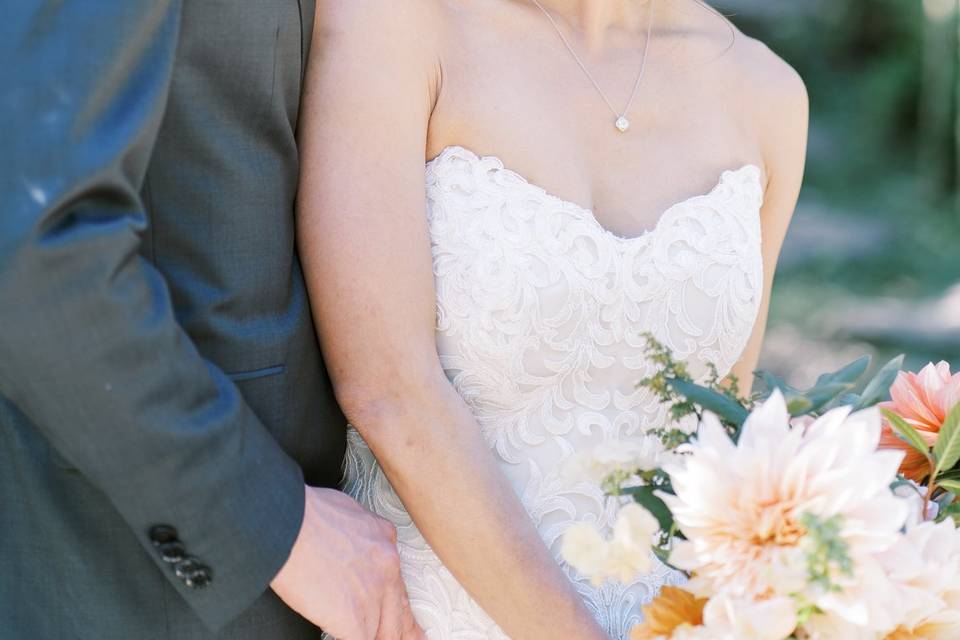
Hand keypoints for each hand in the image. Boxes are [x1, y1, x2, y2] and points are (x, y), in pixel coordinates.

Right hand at [271, 486, 423, 639]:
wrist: (288, 525)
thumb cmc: (305, 513)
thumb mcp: (346, 509)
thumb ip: (356, 532)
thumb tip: (348, 543)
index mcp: (383, 538)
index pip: (396, 576)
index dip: (394, 596)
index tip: (394, 605)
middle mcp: (386, 567)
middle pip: (400, 608)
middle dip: (404, 628)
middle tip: (415, 639)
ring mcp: (373, 595)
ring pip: (386, 630)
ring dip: (378, 637)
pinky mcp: (354, 619)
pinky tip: (351, 639)